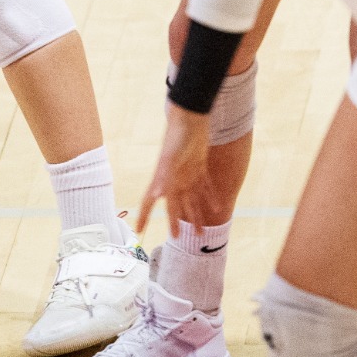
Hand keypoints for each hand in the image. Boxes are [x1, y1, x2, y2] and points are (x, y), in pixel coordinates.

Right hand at [136, 103, 211, 239]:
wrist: (191, 118)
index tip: (139, 230)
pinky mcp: (199, 166)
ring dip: (195, 215)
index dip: (145, 216)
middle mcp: (174, 179)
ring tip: (200, 232)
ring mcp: (187, 173)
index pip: (150, 202)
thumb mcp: (170, 158)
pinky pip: (205, 186)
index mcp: (164, 179)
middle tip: (176, 238)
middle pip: (174, 205)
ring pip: (191, 200)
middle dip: (174, 222)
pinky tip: (217, 207)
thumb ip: (164, 176)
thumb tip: (157, 194)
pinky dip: (210, 197)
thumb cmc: (177, 137)